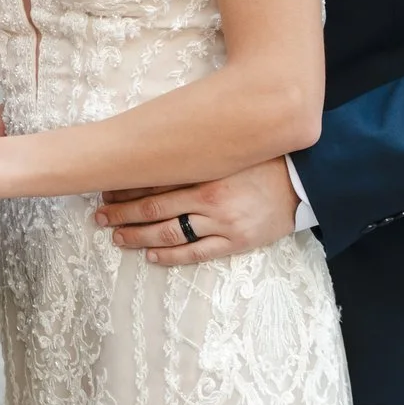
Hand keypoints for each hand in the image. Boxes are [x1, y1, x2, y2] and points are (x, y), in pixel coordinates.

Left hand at [95, 155, 299, 266]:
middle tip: (99, 216)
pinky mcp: (236, 241)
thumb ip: (195, 153)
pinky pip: (197, 253)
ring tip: (117, 237)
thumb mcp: (226, 149)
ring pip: (171, 233)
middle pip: (155, 208)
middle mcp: (210, 198)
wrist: (304, 182)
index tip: (105, 188)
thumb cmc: (261, 160)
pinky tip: (150, 254)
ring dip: (139, 236)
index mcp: (206, 171)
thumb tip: (156, 152)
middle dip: (122, 212)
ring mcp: (223, 222)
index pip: (155, 180)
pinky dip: (171, 255)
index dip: (126, 187)